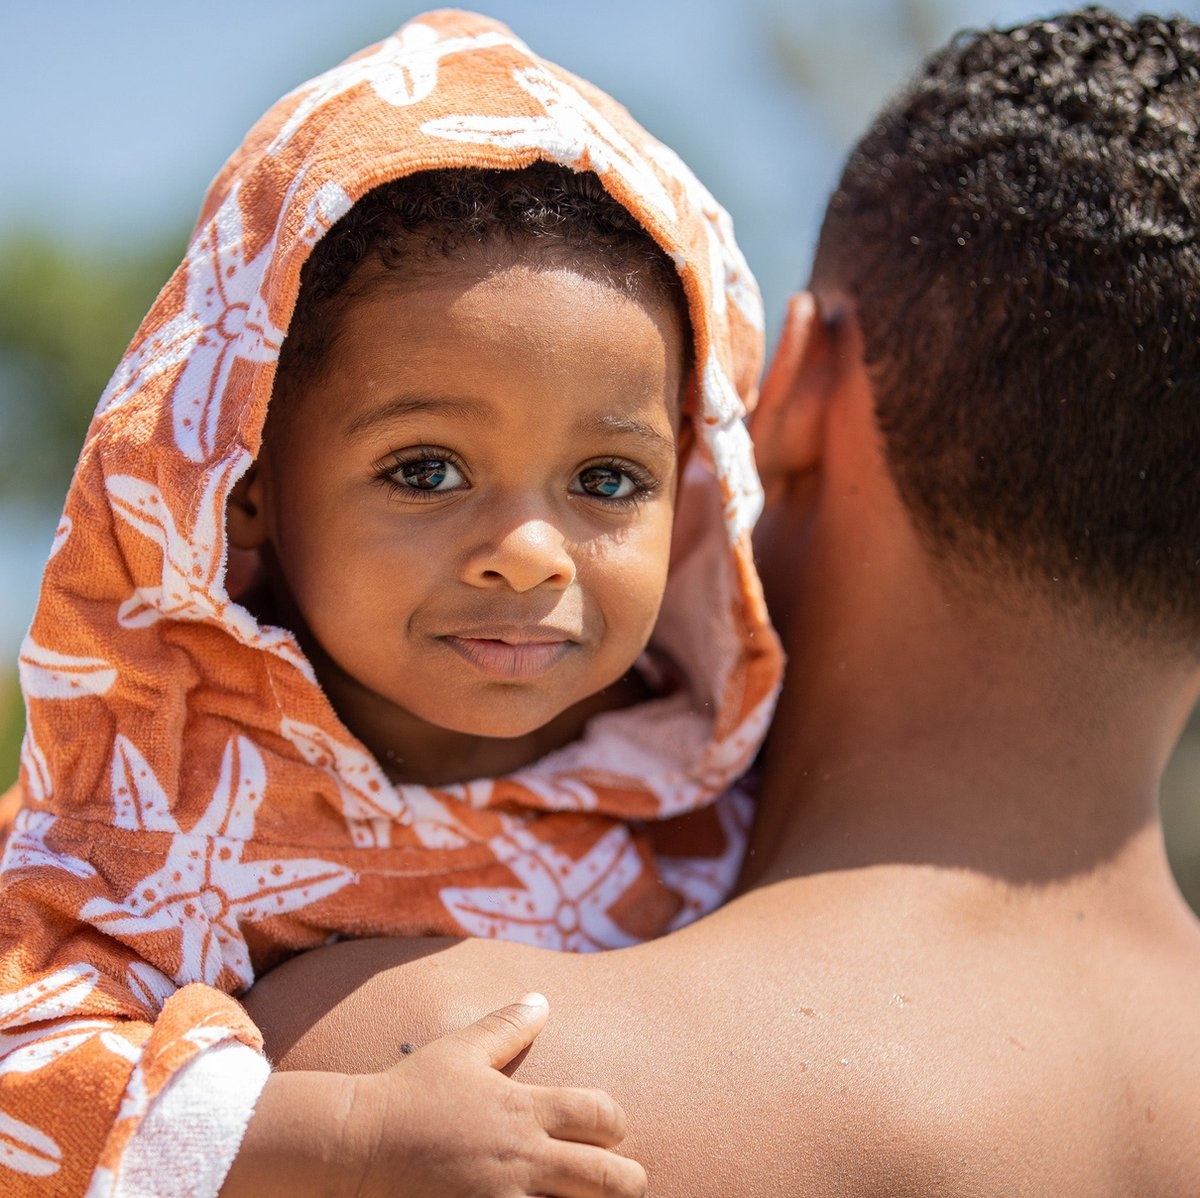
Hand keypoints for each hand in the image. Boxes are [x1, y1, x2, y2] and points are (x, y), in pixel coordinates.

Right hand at [347, 992, 645, 1196]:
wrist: (356, 1145)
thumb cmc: (409, 1093)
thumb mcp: (461, 1050)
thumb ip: (507, 1027)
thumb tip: (541, 999)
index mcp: (523, 1109)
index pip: (602, 1114)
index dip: (616, 1122)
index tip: (608, 1130)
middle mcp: (524, 1158)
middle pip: (610, 1179)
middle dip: (627, 1182)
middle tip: (622, 1182)